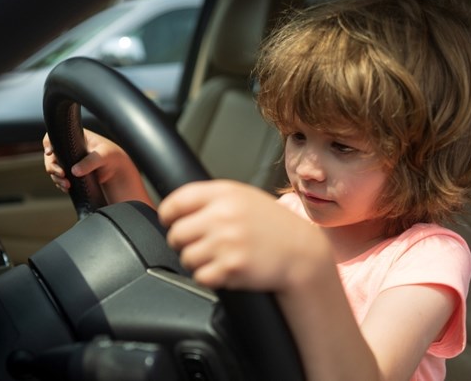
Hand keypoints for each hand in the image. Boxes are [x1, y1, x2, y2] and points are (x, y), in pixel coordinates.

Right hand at [43, 129, 153, 205]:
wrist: (117, 170)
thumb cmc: (112, 156)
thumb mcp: (103, 156)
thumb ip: (90, 162)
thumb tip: (74, 171)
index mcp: (75, 137)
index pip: (54, 136)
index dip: (48, 143)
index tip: (50, 152)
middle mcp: (68, 148)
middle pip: (50, 156)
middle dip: (52, 166)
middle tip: (62, 174)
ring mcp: (68, 161)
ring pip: (54, 169)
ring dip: (56, 178)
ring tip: (66, 185)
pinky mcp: (70, 172)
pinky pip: (60, 178)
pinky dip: (61, 184)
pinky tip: (67, 188)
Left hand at [158, 180, 317, 290]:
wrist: (302, 253)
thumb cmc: (273, 227)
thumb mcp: (244, 198)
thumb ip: (213, 199)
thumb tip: (176, 208)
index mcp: (224, 194)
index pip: (176, 202)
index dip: (168, 215)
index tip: (171, 222)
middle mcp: (223, 215)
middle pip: (176, 233)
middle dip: (183, 242)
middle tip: (200, 244)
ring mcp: (227, 242)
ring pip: (186, 257)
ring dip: (197, 261)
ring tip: (217, 257)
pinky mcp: (231, 267)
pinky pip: (200, 276)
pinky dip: (209, 277)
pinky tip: (226, 269)